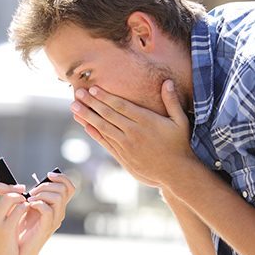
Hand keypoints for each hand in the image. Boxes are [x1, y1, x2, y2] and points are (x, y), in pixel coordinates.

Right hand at [0, 155, 27, 254]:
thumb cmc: (1, 243)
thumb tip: (12, 189)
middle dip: (8, 185)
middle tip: (21, 189)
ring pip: (9, 197)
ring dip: (21, 196)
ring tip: (27, 202)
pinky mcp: (6, 230)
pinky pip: (19, 209)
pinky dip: (27, 206)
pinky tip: (29, 211)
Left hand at [17, 172, 75, 254]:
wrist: (19, 248)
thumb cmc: (22, 226)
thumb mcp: (29, 206)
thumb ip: (36, 195)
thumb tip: (35, 181)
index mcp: (58, 206)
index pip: (69, 187)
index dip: (62, 177)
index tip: (48, 175)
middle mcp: (60, 212)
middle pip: (63, 189)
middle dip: (46, 185)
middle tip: (32, 191)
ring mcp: (55, 220)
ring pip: (57, 198)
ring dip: (41, 194)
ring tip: (29, 198)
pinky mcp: (47, 227)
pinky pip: (48, 210)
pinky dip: (37, 204)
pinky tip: (28, 205)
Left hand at [71, 81, 195, 187]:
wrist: (176, 172)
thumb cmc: (179, 144)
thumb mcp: (180, 121)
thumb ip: (172, 101)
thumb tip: (168, 82)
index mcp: (146, 121)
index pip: (121, 106)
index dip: (105, 97)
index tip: (92, 88)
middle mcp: (134, 132)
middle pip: (108, 115)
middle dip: (91, 103)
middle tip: (77, 92)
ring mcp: (127, 145)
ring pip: (103, 128)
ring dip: (87, 117)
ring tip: (74, 107)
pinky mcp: (123, 156)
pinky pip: (105, 142)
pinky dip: (94, 133)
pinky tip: (85, 125)